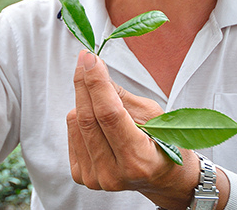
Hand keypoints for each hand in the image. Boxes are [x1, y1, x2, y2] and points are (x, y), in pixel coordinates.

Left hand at [67, 51, 200, 207]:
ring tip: (99, 94)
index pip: (109, 114)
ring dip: (83, 99)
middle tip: (85, 58)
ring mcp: (96, 179)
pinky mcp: (83, 177)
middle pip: (88, 118)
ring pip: (76, 123)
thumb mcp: (154, 115)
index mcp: (138, 160)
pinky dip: (80, 117)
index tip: (90, 58)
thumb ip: (121, 96)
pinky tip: (95, 116)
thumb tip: (94, 70)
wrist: (163, 178)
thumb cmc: (165, 143)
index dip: (97, 82)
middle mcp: (113, 174)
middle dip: (84, 82)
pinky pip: (72, 133)